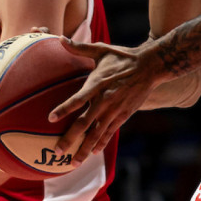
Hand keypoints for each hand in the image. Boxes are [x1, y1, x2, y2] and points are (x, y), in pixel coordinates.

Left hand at [49, 37, 169, 164]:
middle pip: (85, 123)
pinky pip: (110, 132)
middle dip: (70, 138)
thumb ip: (79, 47)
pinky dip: (101, 143)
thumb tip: (60, 38)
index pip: (78, 99)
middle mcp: (105, 100)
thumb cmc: (122, 56)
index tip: (50, 118)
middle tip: (57, 151)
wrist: (150, 67)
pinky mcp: (124, 115)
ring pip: (97, 133)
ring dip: (84, 148)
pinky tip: (92, 153)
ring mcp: (115, 110)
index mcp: (98, 83)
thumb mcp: (101, 50)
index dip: (64, 109)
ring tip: (73, 162)